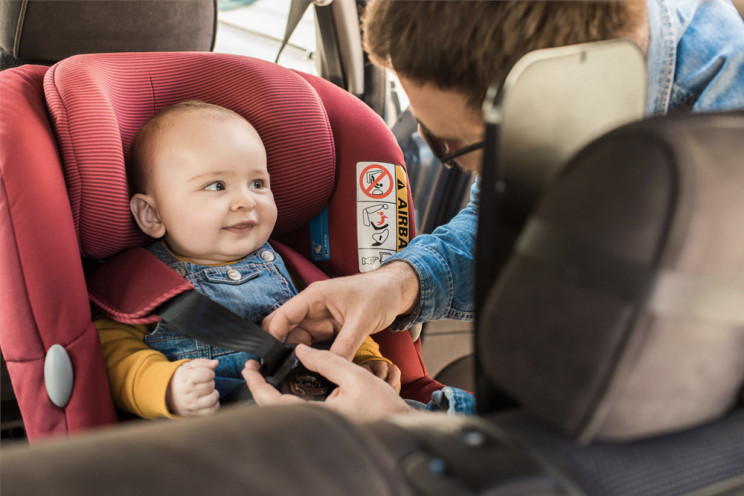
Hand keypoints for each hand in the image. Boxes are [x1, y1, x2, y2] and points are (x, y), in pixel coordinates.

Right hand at [166, 359, 219, 416]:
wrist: (166, 393)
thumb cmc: (181, 377)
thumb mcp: (189, 366)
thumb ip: (203, 363)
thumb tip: (216, 363)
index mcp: (186, 378)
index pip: (206, 374)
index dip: (210, 372)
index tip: (206, 374)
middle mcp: (188, 392)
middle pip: (210, 385)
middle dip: (210, 382)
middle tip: (204, 383)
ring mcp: (191, 404)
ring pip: (212, 398)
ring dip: (214, 393)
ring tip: (208, 391)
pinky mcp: (194, 413)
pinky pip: (212, 410)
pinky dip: (214, 405)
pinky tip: (209, 399)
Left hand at [242, 345, 412, 421]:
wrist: (400, 424)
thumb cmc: (382, 405)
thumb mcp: (355, 375)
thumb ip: (327, 360)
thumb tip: (301, 350)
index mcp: (318, 415)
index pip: (274, 402)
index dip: (257, 384)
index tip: (250, 368)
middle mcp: (314, 424)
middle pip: (274, 409)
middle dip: (260, 387)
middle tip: (254, 367)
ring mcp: (318, 426)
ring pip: (284, 411)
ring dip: (272, 392)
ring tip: (268, 372)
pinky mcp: (323, 424)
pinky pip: (297, 411)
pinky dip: (287, 397)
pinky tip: (289, 383)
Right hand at [262, 262, 419, 359]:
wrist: (396, 291)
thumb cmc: (379, 293)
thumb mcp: (362, 320)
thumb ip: (345, 345)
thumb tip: (332, 367)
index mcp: (315, 297)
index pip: (283, 316)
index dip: (273, 336)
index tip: (269, 358)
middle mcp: (313, 308)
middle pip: (285, 329)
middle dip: (281, 349)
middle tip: (280, 372)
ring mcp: (320, 319)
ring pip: (298, 340)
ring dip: (297, 356)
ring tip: (295, 375)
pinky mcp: (329, 329)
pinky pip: (314, 345)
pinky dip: (312, 356)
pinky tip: (311, 370)